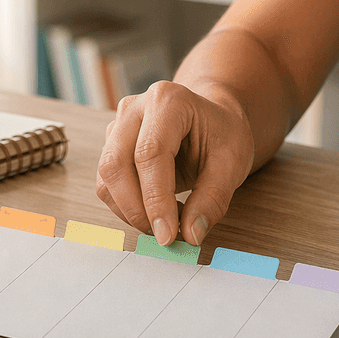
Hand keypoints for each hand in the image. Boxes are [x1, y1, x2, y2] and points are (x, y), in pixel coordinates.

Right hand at [96, 81, 254, 245]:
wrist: (209, 117)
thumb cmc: (221, 133)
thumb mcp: (232, 162)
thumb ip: (213, 198)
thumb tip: (191, 235)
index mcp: (168, 101)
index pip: (149, 154)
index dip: (155, 199)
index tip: (168, 235)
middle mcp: (134, 109)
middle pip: (116, 164)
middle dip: (136, 209)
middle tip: (164, 237)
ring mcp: (117, 126)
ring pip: (106, 178)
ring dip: (130, 211)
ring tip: (166, 221)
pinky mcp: (109, 146)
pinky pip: (106, 184)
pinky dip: (126, 207)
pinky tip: (155, 209)